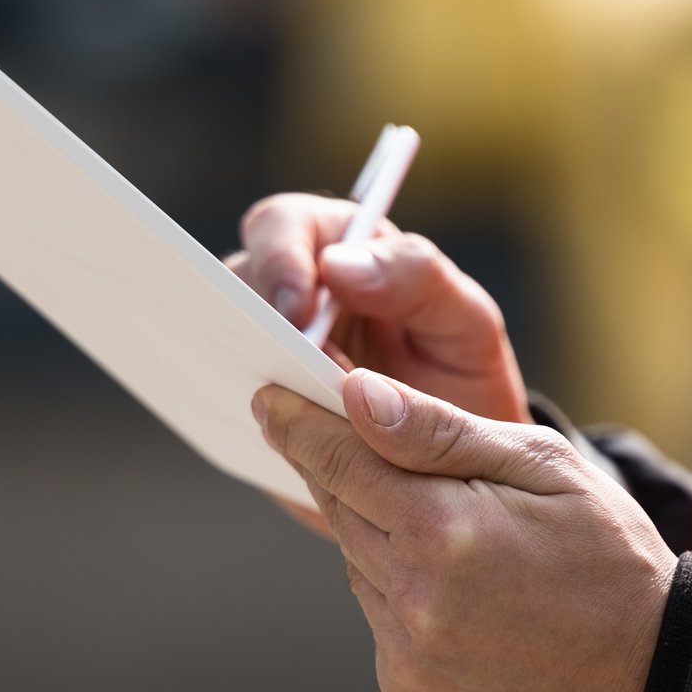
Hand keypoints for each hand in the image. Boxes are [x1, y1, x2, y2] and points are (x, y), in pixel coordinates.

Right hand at [226, 194, 527, 425]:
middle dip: (250, 321)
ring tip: (276, 408)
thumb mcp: (467, 324)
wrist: (465, 465)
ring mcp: (269, 354)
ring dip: (243, 373)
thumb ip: (419, 279)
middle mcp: (293, 297)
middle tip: (280, 366)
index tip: (296, 310)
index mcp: (339, 252)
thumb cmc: (464, 378)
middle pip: (233, 285)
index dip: (278, 260)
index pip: (282, 226)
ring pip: (224, 347)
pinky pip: (232, 410)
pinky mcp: (263, 411)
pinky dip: (247, 424)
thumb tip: (339, 266)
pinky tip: (273, 444)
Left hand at [253, 370, 675, 691]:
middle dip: (340, 467)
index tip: (269, 396)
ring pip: (355, 558)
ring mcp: (405, 647)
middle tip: (341, 433)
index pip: (339, 459)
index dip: (300, 423)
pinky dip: (396, 583)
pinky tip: (454, 581)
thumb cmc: (607, 553)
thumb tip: (355, 395)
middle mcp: (412, 595)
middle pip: (339, 506)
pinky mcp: (405, 683)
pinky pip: (376, 608)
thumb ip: (440, 431)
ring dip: (378, 529)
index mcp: (444, 529)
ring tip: (446, 524)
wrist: (648, 672)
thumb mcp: (541, 465)